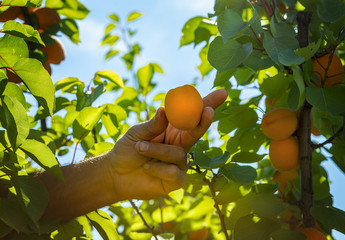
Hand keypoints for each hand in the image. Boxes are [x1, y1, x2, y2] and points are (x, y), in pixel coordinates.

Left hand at [107, 89, 227, 199]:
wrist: (116, 175)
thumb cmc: (128, 150)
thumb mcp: (137, 133)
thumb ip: (153, 124)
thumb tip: (164, 109)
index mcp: (173, 129)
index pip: (192, 114)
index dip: (208, 104)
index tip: (223, 93)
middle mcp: (180, 144)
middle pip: (198, 131)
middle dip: (204, 120)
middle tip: (208, 112)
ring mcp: (180, 163)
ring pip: (179, 153)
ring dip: (157, 150)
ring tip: (139, 148)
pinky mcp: (176, 180)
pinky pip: (174, 172)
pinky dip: (158, 168)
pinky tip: (147, 168)